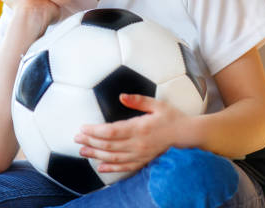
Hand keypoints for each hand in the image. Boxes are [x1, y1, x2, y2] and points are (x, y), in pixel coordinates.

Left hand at [74, 94, 188, 172]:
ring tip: (82, 150)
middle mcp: (138, 144)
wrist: (187, 135)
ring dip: (96, 154)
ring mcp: (140, 155)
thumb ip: (138, 100)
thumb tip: (122, 96)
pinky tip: (99, 167)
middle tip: (76, 138)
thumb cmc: (172, 118)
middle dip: (90, 141)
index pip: (111, 131)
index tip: (83, 128)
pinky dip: (110, 168)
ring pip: (113, 157)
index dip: (95, 131)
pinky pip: (124, 167)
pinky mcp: (143, 161)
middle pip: (108, 145)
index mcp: (139, 128)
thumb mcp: (157, 104)